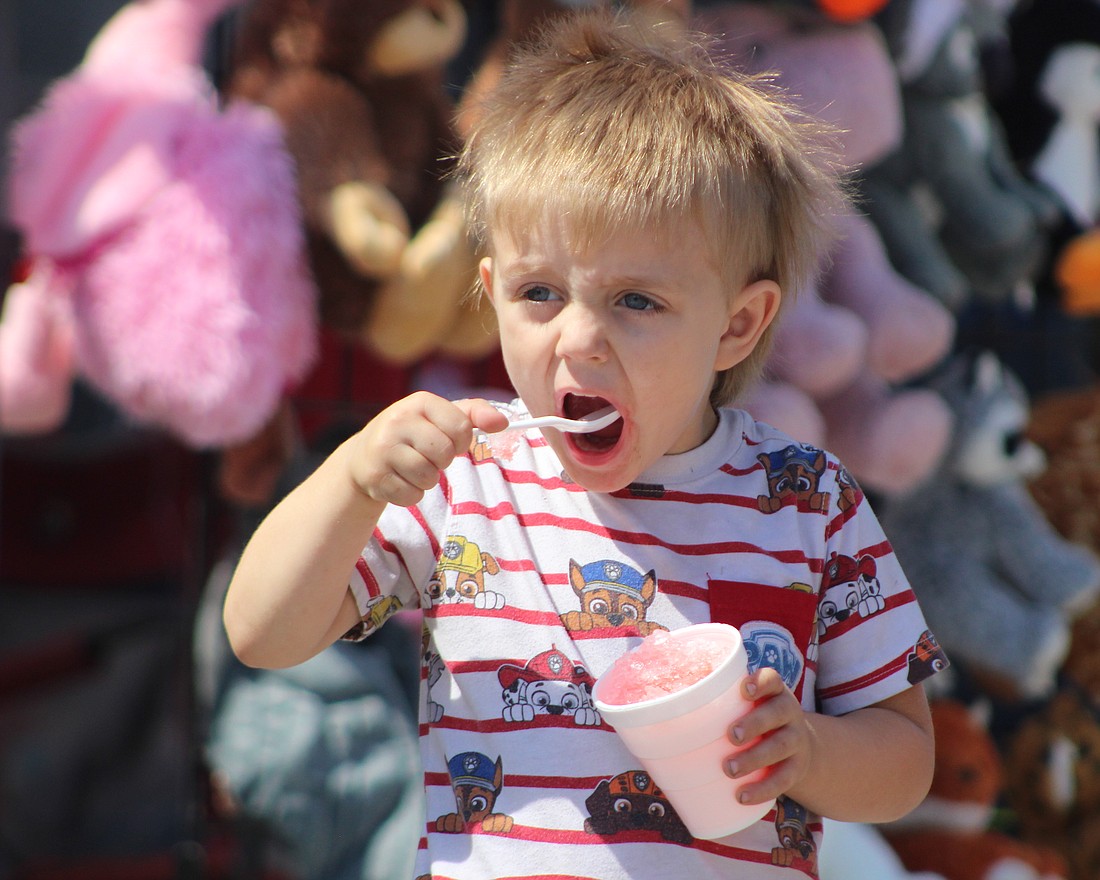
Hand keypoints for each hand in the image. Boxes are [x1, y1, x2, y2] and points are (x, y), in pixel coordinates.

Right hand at [346, 392, 506, 506]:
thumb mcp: (440, 417)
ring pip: (428, 477)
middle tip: (428, 456)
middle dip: (442, 462)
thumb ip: (474, 414)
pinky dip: (412, 494)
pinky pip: (412, 495)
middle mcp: (397, 420)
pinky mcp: (374, 476)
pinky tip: (400, 479)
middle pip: (445, 454)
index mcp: (419, 402)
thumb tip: (503, 423)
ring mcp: (383, 448)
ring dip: (428, 479)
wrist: (364, 456)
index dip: (461, 441)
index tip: (449, 441)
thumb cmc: (413, 434)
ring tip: (413, 468)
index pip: (461, 427)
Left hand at [722, 668, 812, 805]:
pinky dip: (763, 789)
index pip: (772, 680)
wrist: (799, 749)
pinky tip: (742, 796)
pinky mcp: (797, 768)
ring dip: (755, 758)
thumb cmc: (755, 723)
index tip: (744, 689)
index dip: (761, 682)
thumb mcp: (744, 707)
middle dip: (754, 723)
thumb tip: (651, 713)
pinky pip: (784, 779)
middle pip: (778, 712)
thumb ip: (712, 705)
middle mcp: (788, 712)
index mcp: (772, 692)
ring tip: (729, 769)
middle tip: (731, 735)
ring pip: (780, 746)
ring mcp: (796, 740)